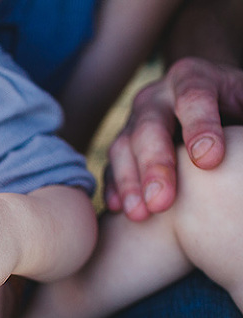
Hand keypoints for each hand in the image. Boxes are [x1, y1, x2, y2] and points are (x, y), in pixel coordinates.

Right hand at [106, 57, 242, 219]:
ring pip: (123, 149)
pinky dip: (115, 189)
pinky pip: (112, 169)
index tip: (210, 160)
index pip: (195, 97)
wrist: (208, 116)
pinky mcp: (122, 150)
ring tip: (141, 214)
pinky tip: (119, 211)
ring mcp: (133, 124)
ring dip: (131, 182)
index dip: (200, 127)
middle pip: (149, 127)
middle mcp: (156, 99)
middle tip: (164, 201)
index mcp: (193, 79)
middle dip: (156, 165)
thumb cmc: (238, 113)